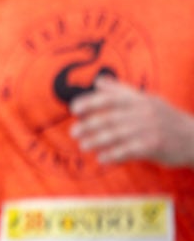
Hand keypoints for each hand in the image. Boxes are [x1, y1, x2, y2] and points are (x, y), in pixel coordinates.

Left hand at [72, 77, 193, 167]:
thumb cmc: (167, 119)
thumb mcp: (148, 100)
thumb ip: (122, 92)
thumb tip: (98, 81)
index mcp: (141, 100)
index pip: (112, 99)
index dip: (91, 102)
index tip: (74, 109)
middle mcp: (145, 113)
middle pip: (112, 118)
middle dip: (90, 125)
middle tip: (73, 132)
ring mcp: (150, 129)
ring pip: (118, 135)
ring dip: (97, 141)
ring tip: (83, 146)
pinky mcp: (155, 146)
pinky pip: (129, 151)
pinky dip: (114, 155)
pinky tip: (102, 159)